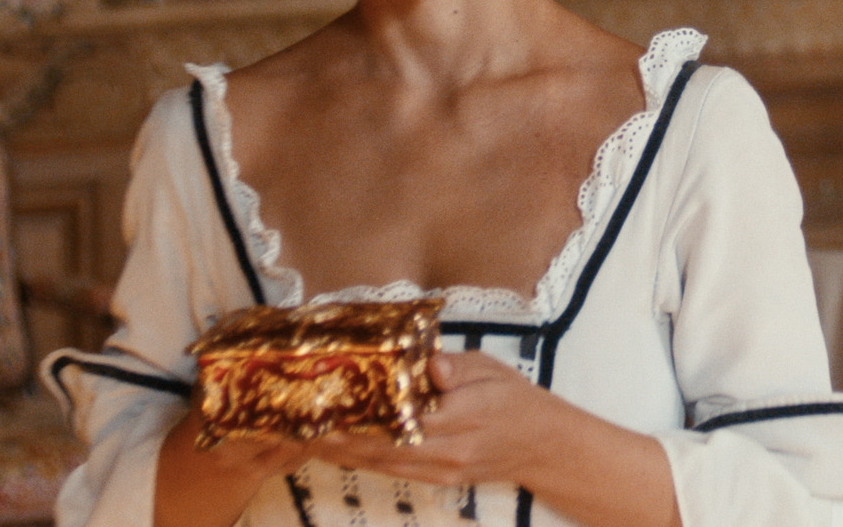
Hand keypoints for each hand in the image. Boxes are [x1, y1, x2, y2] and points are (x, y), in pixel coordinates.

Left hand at [305, 351, 562, 486]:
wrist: (542, 444)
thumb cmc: (514, 398)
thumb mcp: (490, 368)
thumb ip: (456, 367)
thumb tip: (428, 363)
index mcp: (462, 416)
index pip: (403, 419)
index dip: (362, 415)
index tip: (329, 404)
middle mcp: (448, 450)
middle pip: (382, 448)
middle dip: (338, 437)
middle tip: (300, 422)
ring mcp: (441, 470)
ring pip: (381, 464)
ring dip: (342, 452)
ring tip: (306, 435)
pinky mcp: (438, 479)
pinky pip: (392, 471)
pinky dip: (362, 460)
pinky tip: (338, 448)